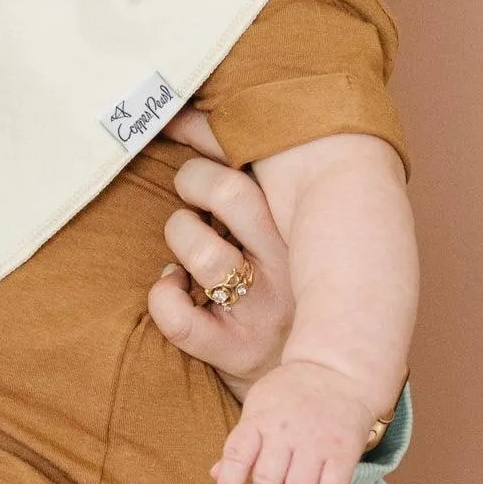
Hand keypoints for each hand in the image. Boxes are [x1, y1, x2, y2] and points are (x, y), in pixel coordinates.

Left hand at [145, 110, 295, 395]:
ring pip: (201, 251)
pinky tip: (172, 287)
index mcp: (303, 223)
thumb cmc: (283, 277)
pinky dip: (163, 297)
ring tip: (184, 242)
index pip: (255, 159)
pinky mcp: (237, 351)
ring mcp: (263, 310)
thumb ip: (238, 162)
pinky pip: (179, 319)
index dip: (211, 140)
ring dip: (179, 234)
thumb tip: (176, 109)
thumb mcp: (277, 218)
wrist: (319, 374)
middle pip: (228, 192)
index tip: (194, 138)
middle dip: (192, 182)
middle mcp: (290, 264)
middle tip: (192, 196)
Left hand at [212, 358, 389, 483]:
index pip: (238, 455)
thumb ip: (241, 442)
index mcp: (259, 419)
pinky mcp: (344, 450)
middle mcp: (286, 431)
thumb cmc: (291, 392)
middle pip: (268, 480)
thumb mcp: (259, 406)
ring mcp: (317, 442)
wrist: (339, 369)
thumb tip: (214, 474)